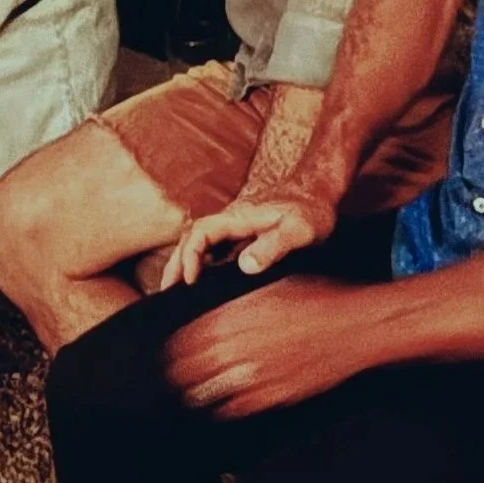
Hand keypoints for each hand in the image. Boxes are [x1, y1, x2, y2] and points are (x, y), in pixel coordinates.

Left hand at [162, 278, 376, 417]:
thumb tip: (215, 315)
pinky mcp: (275, 394)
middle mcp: (242, 346)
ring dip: (196, 393)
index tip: (169, 354)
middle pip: (194, 367)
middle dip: (179, 374)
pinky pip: (239, 406)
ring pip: (211, 390)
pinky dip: (225, 407)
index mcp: (237, 317)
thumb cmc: (315, 300)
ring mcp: (258, 374)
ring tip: (186, 396)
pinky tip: (219, 407)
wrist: (352, 328)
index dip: (175, 350)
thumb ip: (239, 306)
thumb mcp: (271, 288)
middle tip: (171, 379)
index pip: (190, 339)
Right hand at [169, 183, 335, 285]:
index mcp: (238, 217)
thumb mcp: (298, 230)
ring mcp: (235, 226)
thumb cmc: (311, 210)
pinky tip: (203, 278)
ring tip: (175, 287)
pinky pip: (214, 247)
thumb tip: (245, 266)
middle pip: (192, 237)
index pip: (201, 233)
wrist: (319, 192)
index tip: (189, 281)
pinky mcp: (242, 234)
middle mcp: (231, 220)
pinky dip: (201, 261)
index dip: (190, 256)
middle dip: (176, 262)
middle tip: (165, 290)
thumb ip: (273, 246)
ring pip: (201, 242)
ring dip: (185, 262)